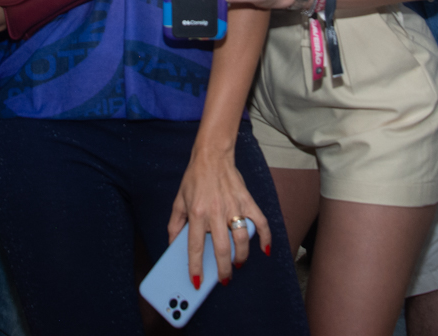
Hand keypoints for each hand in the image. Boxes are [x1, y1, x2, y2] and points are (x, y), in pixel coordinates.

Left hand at [168, 142, 272, 287]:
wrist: (212, 156)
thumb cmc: (194, 179)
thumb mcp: (178, 201)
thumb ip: (175, 224)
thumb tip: (173, 244)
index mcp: (197, 213)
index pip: (195, 247)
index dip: (196, 267)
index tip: (197, 282)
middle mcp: (215, 212)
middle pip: (222, 249)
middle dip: (224, 270)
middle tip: (224, 279)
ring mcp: (233, 206)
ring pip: (242, 239)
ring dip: (241, 257)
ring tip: (238, 264)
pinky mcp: (247, 201)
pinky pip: (260, 221)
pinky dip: (265, 237)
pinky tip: (264, 249)